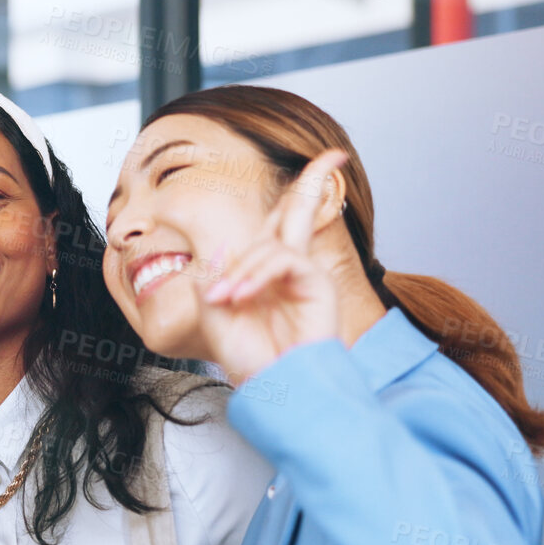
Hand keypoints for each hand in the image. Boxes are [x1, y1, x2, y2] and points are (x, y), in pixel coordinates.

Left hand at [198, 150, 349, 383]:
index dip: (285, 200)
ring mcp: (303, 276)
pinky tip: (241, 296)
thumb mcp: (214, 313)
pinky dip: (257, 274)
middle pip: (299, 213)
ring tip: (226, 300)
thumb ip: (211, 276)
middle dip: (314, 181)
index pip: (274, 228)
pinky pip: (282, 260)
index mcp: (263, 272)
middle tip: (332, 156)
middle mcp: (286, 269)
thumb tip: (220, 244)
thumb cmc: (250, 359)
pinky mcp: (314, 284)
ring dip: (242, 269)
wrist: (274, 388)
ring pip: (272, 244)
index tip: (297, 176)